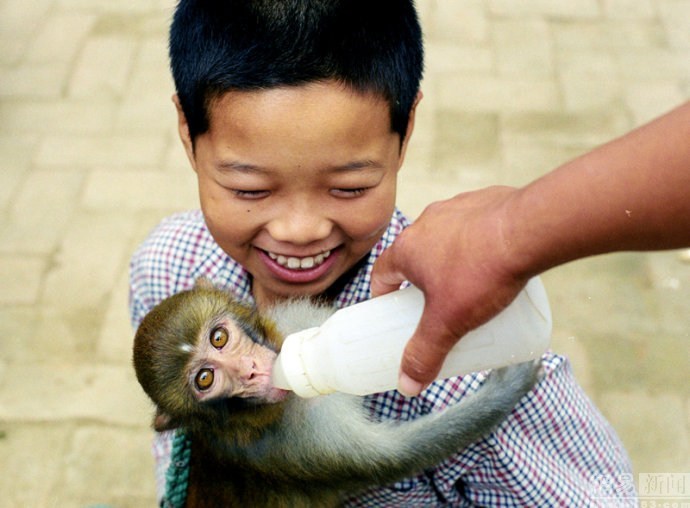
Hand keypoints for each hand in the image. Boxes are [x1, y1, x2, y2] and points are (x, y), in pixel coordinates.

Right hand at [371, 187, 528, 395]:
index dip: (384, 295)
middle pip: (414, 257)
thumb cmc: (483, 273)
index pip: (382, 273)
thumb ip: (426, 353)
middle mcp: (426, 222)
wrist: (530, 229)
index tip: (392, 312)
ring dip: (449, 261)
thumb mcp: (450, 322)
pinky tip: (494, 263)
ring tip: (469, 287)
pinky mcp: (485, 201)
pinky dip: (477, 244)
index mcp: (407, 248)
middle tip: (434, 306)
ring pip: (444, 240)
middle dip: (420, 282)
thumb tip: (407, 386)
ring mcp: (456, 208)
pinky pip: (473, 226)